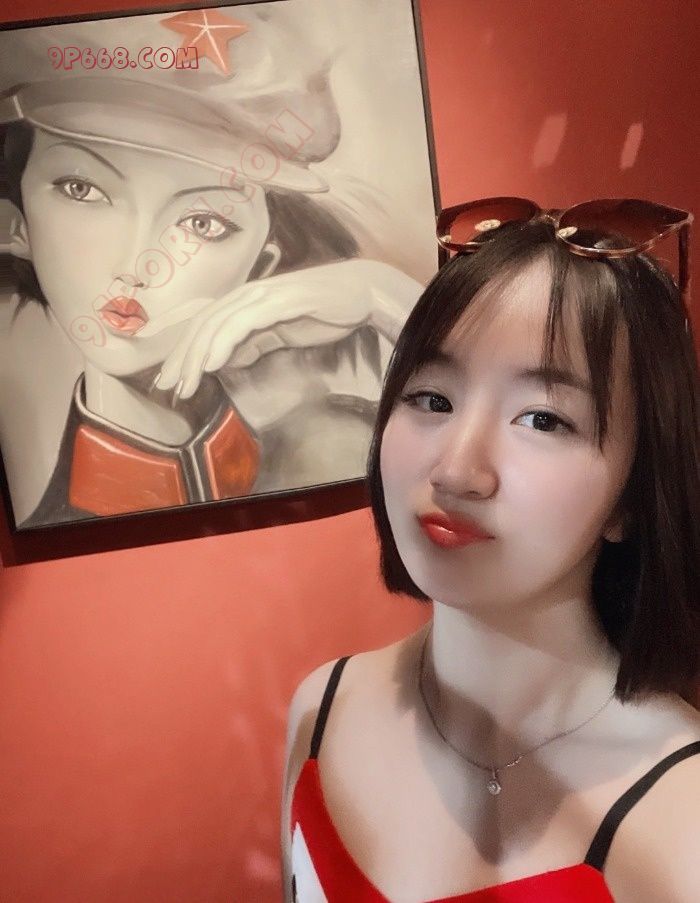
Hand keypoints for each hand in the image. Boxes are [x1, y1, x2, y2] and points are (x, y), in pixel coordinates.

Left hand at [151, 258, 422, 399]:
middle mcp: (248, 294)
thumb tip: (226, 360)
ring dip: (198, 355)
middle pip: (203, 326)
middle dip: (182, 358)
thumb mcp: (281, 334)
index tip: (172, 382)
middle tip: (168, 387)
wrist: (362, 293)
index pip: (205, 327)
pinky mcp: (280, 300)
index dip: (185, 354)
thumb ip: (254, 344)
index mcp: (246, 302)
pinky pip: (244, 323)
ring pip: (218, 324)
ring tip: (186, 382)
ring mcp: (263, 295)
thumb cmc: (324, 311)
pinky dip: (225, 342)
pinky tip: (213, 363)